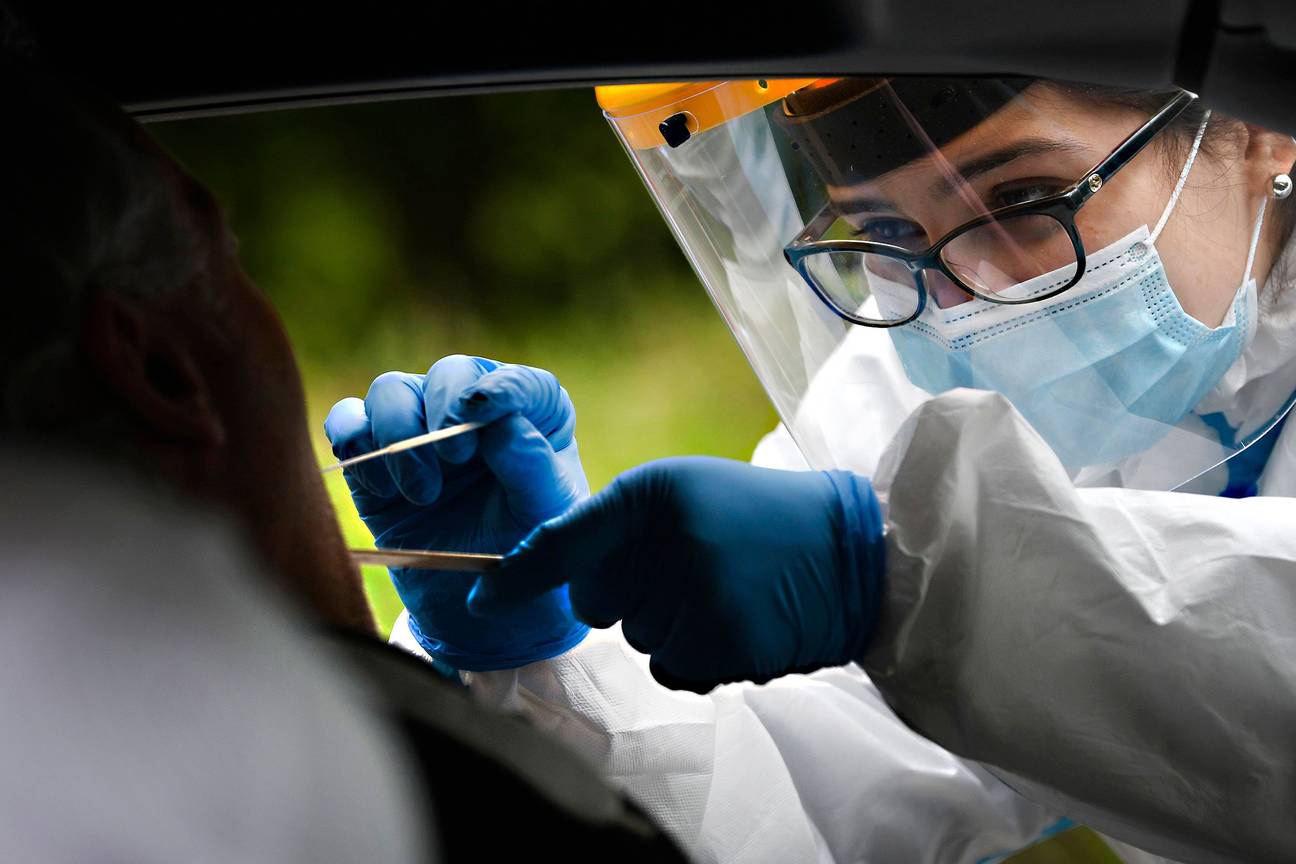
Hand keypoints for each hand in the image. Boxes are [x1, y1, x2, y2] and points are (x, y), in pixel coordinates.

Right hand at [324, 355, 588, 670]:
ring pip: (392, 390)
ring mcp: (421, 430)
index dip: (501, 388)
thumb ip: (532, 469)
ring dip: (399, 433)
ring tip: (422, 493)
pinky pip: (347, 422)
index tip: (482, 412)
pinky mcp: (374, 459)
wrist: (479, 615)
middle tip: (454, 462)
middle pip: (450, 374)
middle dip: (444, 409)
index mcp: (534, 419)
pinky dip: (352, 438)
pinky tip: (379, 485)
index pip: (522, 383)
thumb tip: (500, 425)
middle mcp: (475, 413)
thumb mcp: (546, 520)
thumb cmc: (526, 558)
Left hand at [467, 456, 884, 691]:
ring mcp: (699, 599)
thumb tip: (546, 572)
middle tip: (692, 564)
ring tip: (726, 590)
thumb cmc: (757, 515)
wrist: (852, 552)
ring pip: (637, 639)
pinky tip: (737, 621)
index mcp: (655, 494)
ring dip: (668, 626)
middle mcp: (670, 544)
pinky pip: (672, 668)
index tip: (480, 596)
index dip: (518, 574)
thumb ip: (617, 524)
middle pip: (596, 602)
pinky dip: (696, 655)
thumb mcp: (683, 491)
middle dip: (627, 593)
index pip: (567, 541)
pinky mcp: (724, 646)